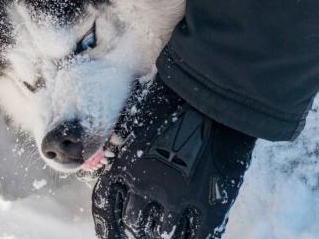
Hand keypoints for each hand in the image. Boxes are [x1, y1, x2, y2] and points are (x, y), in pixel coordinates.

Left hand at [92, 76, 255, 238]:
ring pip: (163, 234)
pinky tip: (192, 235)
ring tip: (169, 225)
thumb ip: (125, 145)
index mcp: (125, 164)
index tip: (111, 235)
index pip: (106, 205)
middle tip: (147, 224)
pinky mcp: (209, 202)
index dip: (107, 226)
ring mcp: (178, 196)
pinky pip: (197, 235)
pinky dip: (192, 238)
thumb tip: (115, 161)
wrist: (212, 93)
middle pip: (134, 223)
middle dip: (138, 226)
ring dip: (163, 232)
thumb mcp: (138, 119)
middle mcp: (146, 185)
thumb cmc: (174, 99)